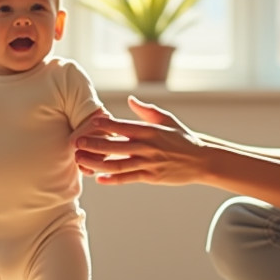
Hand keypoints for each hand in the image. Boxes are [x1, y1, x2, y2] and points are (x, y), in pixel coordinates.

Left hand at [73, 96, 209, 185]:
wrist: (202, 160)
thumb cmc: (182, 138)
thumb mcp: (167, 120)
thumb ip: (147, 111)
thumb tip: (131, 100)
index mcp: (150, 130)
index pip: (123, 126)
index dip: (106, 125)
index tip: (90, 123)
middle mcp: (148, 147)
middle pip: (116, 146)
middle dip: (94, 145)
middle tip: (76, 143)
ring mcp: (149, 163)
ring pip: (118, 165)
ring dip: (97, 164)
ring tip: (81, 161)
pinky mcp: (151, 177)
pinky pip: (129, 179)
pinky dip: (113, 180)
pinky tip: (99, 179)